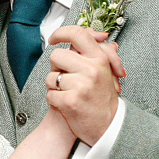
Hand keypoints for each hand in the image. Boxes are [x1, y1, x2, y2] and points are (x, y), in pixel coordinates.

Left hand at [45, 27, 125, 144]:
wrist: (109, 126)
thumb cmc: (103, 97)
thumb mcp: (105, 70)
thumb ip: (98, 50)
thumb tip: (96, 33)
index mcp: (99, 59)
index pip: (77, 34)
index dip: (61, 33)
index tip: (54, 38)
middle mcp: (91, 70)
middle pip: (56, 55)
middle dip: (56, 67)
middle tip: (66, 77)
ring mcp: (80, 86)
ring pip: (50, 76)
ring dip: (54, 86)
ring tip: (69, 92)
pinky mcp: (70, 101)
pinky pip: (49, 94)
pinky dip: (54, 100)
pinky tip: (66, 103)